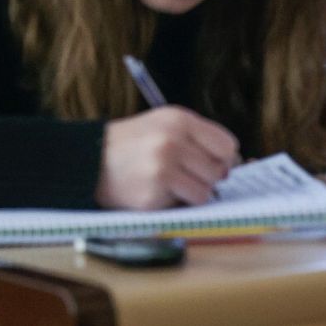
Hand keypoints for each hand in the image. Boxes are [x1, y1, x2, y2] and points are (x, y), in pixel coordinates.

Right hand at [95, 107, 238, 209]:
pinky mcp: (153, 194)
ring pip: (206, 191)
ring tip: (169, 182)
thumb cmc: (132, 144)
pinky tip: (155, 190)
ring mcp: (162, 168)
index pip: (227, 145)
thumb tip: (236, 163)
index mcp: (178, 120)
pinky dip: (175, 202)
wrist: (90, 159)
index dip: (222, 158)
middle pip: (219, 171)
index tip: (209, 162)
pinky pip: (186, 206)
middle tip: (184, 173)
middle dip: (206, 177)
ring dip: (192, 192)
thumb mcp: (162, 125)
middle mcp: (172, 141)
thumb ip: (197, 138)